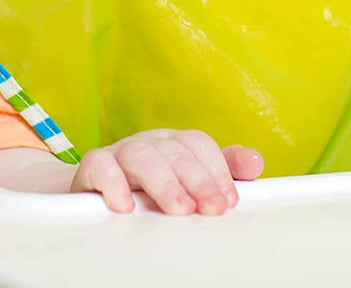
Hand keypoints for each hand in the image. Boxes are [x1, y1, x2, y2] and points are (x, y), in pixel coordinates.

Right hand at [70, 128, 263, 213]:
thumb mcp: (189, 180)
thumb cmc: (150, 187)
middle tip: (212, 208)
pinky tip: (125, 206)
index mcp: (176, 142)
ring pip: (144, 155)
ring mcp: (122, 150)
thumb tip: (256, 163)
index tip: (229, 200)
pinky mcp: (94, 165)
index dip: (217, 170)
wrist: (96, 190)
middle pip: (177, 152)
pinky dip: (114, 183)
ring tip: (179, 209)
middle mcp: (152, 141)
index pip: (200, 144)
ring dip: (164, 182)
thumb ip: (223, 170)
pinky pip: (101, 166)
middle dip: (198, 180)